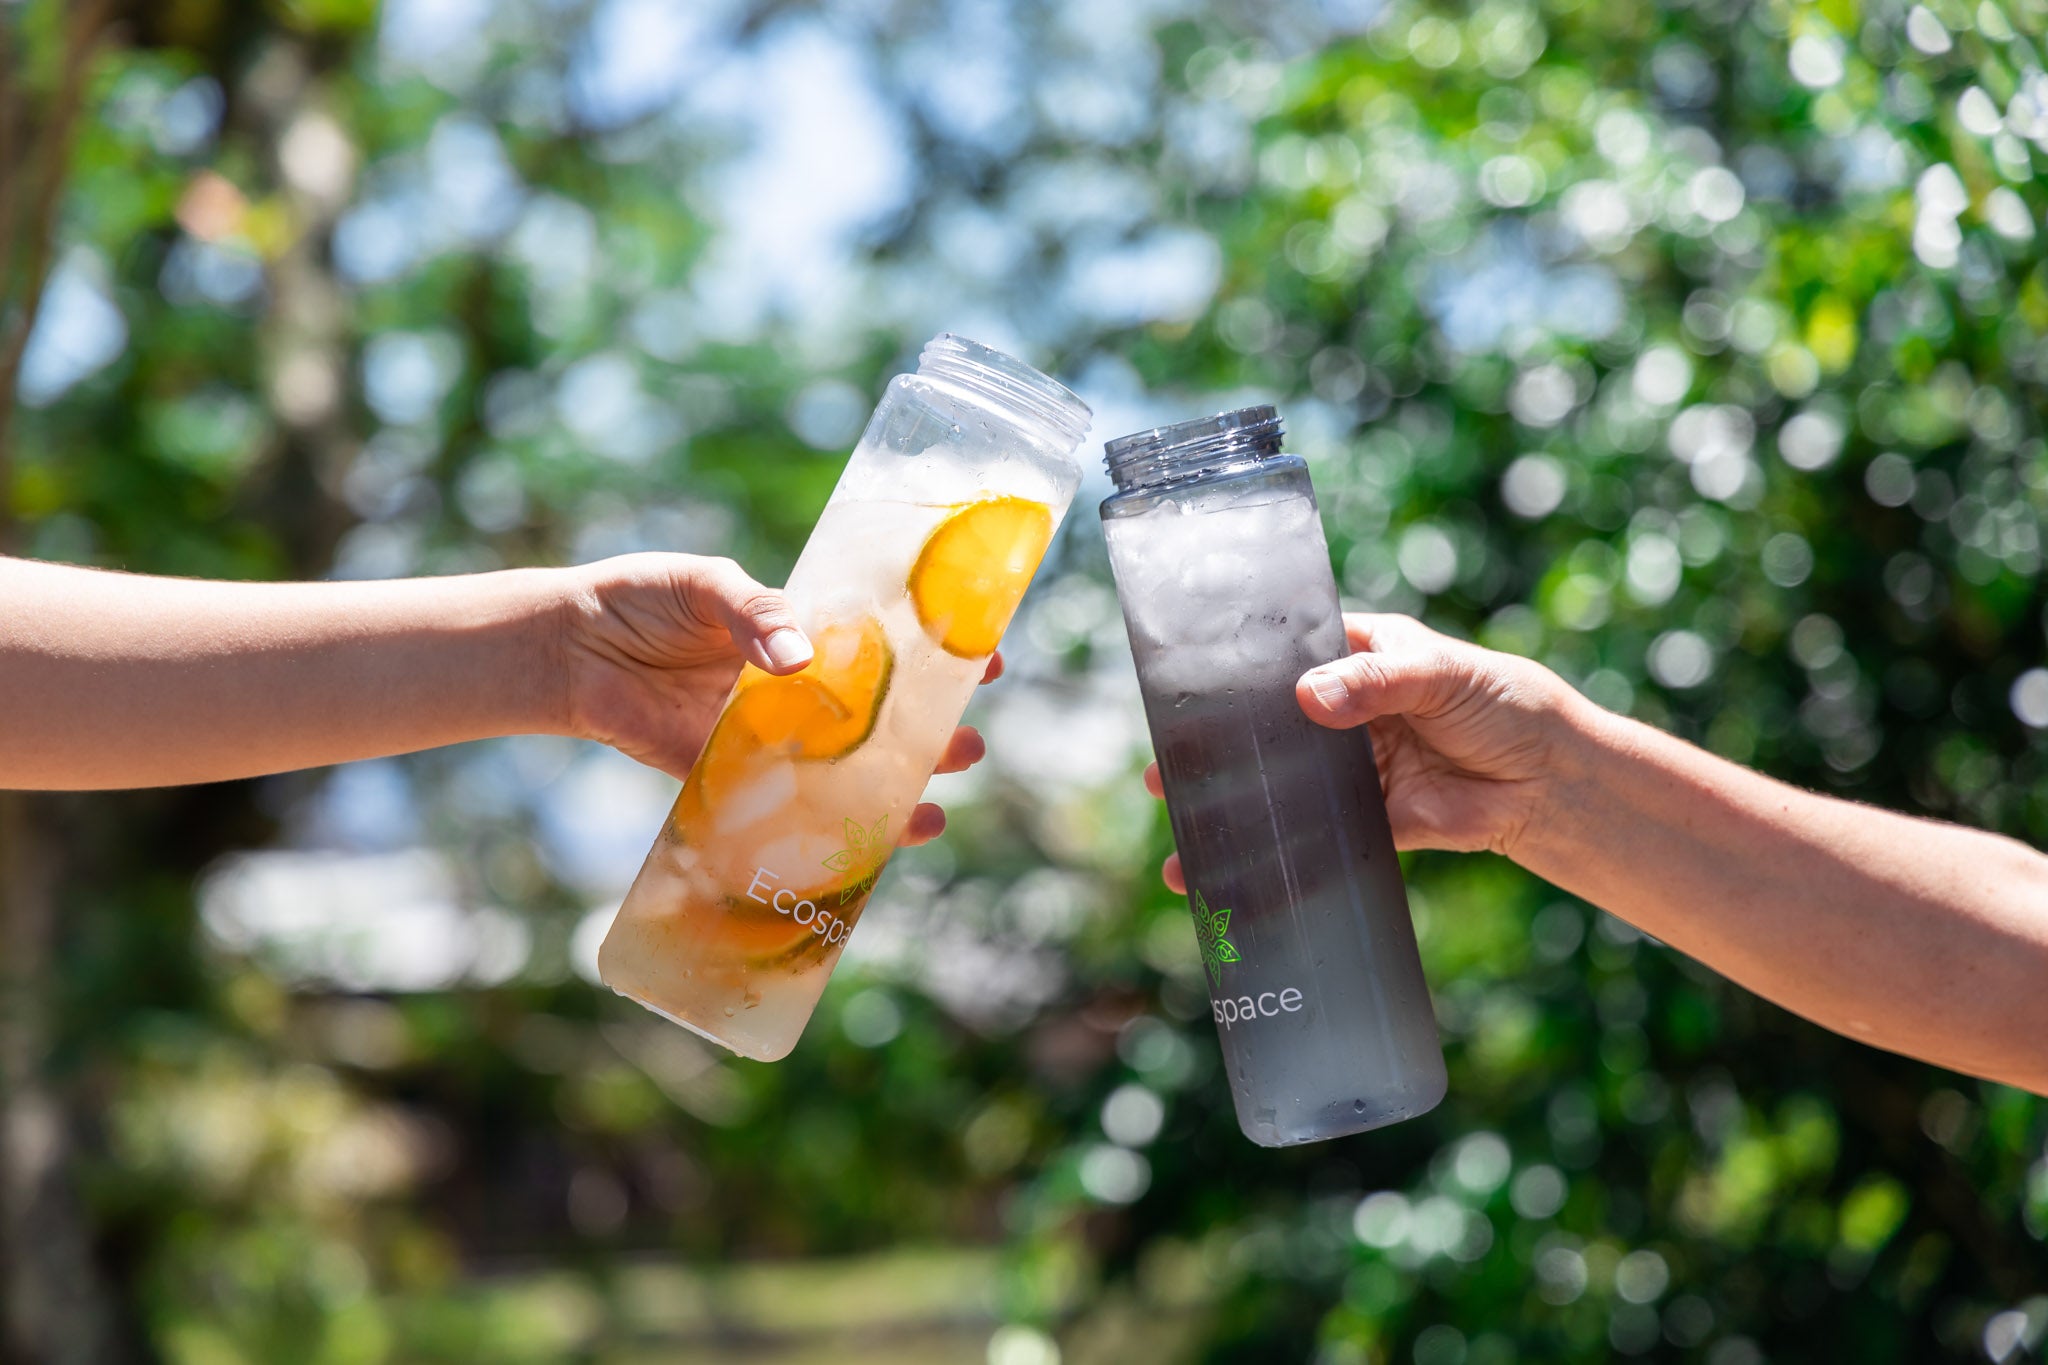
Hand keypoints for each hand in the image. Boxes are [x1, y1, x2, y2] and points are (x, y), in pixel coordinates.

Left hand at [555, 553, 995, 846]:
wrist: (569, 646)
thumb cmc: (641, 599)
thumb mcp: (706, 585)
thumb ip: (757, 615)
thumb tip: (801, 664)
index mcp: (800, 632)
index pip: (884, 644)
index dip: (936, 654)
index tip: (986, 661)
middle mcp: (792, 690)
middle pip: (877, 716)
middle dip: (929, 734)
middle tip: (970, 746)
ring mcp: (762, 737)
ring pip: (840, 767)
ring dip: (890, 787)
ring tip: (935, 804)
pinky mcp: (724, 774)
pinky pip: (782, 805)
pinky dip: (822, 824)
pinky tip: (863, 839)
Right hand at [1145, 613, 1582, 891]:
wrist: (1553, 780)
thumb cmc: (1503, 703)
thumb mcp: (1441, 673)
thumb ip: (1378, 682)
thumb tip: (1312, 699)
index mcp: (1355, 656)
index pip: (1281, 659)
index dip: (1232, 679)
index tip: (1181, 696)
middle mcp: (1344, 711)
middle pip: (1268, 732)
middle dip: (1215, 756)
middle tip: (1165, 777)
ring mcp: (1355, 770)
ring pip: (1285, 790)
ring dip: (1239, 813)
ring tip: (1187, 837)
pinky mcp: (1374, 822)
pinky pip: (1319, 842)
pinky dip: (1282, 861)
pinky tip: (1242, 877)